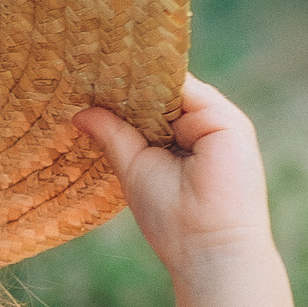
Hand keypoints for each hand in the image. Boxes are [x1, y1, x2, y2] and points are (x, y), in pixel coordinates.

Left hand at [73, 75, 275, 280]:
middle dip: (128, 80)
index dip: (121, 92)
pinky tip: (132, 71)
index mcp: (177, 141)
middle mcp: (199, 128)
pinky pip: (190, 90)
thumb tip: (79, 112)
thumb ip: (114, 134)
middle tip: (85, 60)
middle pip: (161, 92)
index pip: (149, 104)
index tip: (85, 75)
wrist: (207, 245)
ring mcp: (216, 122)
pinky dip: (162, 81)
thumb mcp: (133, 167)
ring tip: (100, 60)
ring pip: (174, 87)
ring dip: (141, 76)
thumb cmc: (169, 217)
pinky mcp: (228, 121)